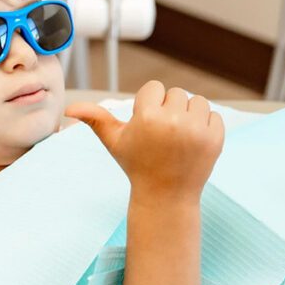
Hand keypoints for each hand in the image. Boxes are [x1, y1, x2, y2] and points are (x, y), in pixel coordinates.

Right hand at [64, 81, 224, 200]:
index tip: (147, 127)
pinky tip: (192, 144)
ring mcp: (197, 130)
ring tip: (178, 138)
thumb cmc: (137, 164)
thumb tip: (68, 109)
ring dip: (189, 115)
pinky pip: (214, 115)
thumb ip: (94, 119)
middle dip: (169, 110)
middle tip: (162, 136)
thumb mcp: (113, 141)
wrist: (166, 195)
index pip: (154, 88)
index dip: (149, 106)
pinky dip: (205, 127)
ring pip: (196, 101)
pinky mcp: (215, 138)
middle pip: (175, 93)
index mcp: (147, 117)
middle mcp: (173, 121)